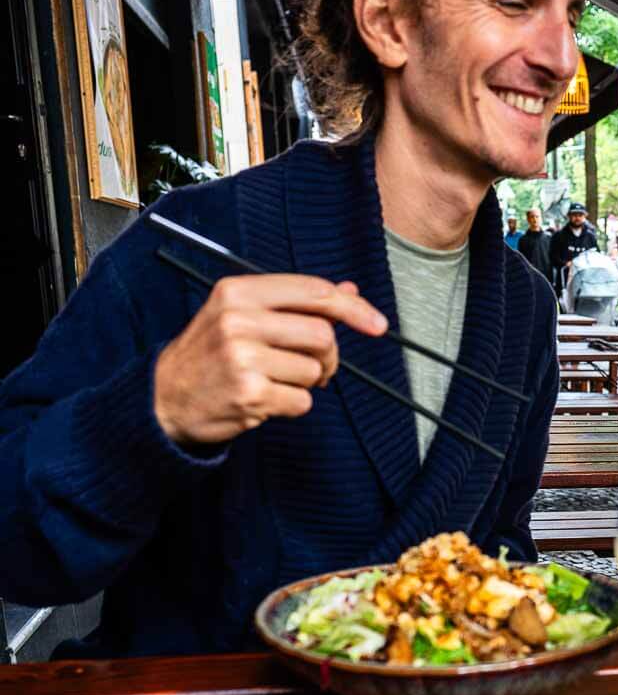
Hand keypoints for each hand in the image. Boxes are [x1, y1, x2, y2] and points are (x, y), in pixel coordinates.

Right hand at [154, 273, 387, 446]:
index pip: (312, 292)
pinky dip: (292, 404)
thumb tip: (348, 290)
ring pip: (314, 370)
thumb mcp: (242, 314)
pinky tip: (265, 398)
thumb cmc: (209, 354)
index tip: (377, 324)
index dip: (353, 308)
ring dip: (307, 383)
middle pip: (322, 335)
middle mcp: (238, 319)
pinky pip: (302, 400)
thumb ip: (294, 302)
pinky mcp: (249, 394)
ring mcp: (242, 357)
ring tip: (276, 381)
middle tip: (316, 368)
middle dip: (329, 357)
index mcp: (238, 292)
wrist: (163, 398)